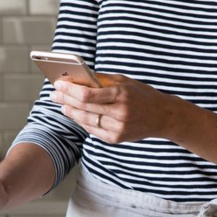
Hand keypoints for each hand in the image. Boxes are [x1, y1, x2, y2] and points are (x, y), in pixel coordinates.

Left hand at [50, 74, 179, 143]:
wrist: (162, 116)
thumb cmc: (141, 95)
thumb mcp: (124, 81)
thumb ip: (101, 80)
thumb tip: (78, 78)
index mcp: (121, 95)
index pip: (88, 94)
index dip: (70, 90)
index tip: (58, 84)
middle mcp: (119, 113)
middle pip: (84, 107)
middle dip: (65, 100)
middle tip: (54, 94)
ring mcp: (117, 128)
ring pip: (86, 120)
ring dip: (71, 112)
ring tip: (62, 105)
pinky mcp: (116, 139)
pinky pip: (93, 130)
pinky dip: (82, 122)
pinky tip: (75, 115)